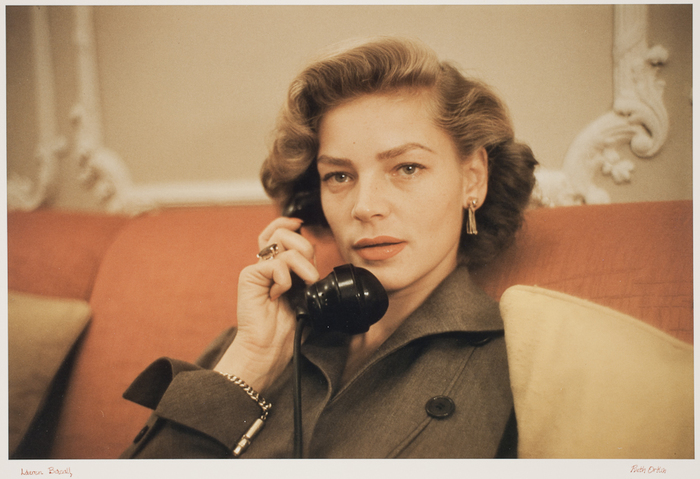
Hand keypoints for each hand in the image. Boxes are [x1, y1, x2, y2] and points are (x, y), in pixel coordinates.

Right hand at [214, 217, 319, 392]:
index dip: (288, 223)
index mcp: (278, 266)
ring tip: (300, 286)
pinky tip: (277, 295)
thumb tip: (313, 251)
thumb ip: (307, 271)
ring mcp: (257, 269)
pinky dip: (285, 280)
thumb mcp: (306, 294)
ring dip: (303, 266)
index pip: (278, 231)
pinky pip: (276, 264)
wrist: (270, 348)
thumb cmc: (289, 326)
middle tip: (309, 277)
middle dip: (306, 249)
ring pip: (283, 245)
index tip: (300, 224)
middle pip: (285, 233)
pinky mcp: (249, 276)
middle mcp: (266, 264)